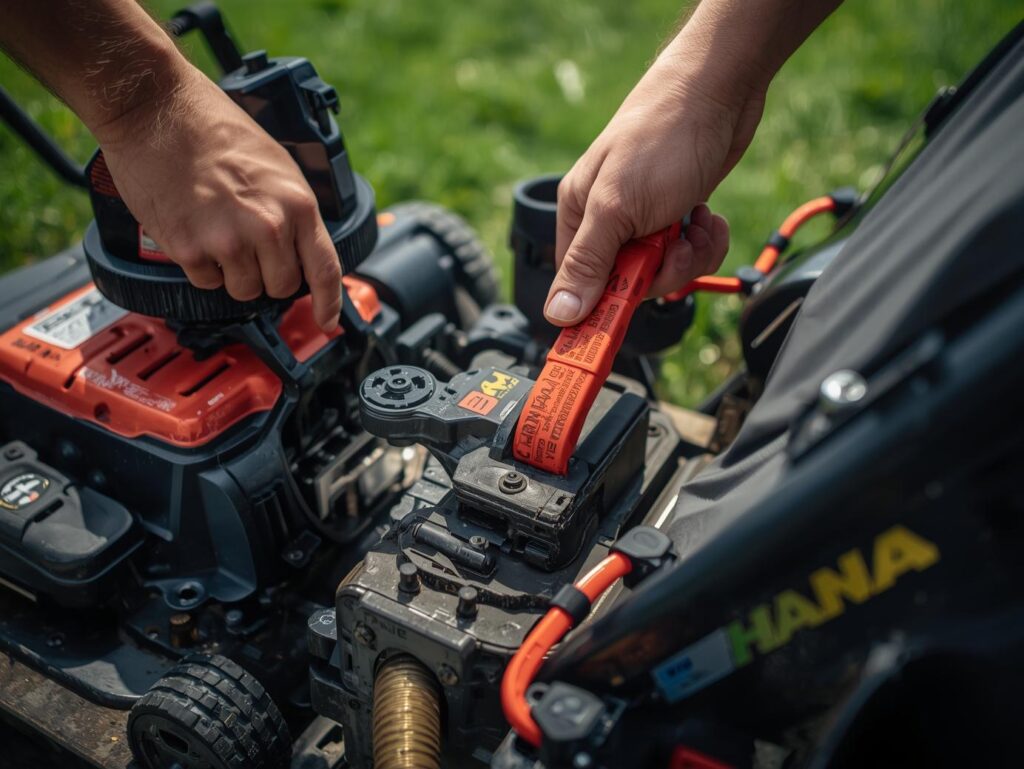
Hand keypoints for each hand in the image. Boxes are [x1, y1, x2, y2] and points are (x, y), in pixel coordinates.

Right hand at [96, 64, 342, 330]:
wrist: (156, 109)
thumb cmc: (214, 128)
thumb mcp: (277, 167)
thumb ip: (293, 211)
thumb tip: (301, 250)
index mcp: (297, 204)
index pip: (324, 269)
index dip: (328, 302)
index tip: (326, 321)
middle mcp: (267, 227)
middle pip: (281, 287)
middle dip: (268, 275)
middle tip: (250, 245)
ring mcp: (228, 241)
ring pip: (243, 290)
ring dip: (233, 272)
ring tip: (219, 231)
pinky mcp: (189, 249)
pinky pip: (207, 282)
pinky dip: (201, 266)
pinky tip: (196, 229)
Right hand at [544, 35, 765, 324]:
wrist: (718, 89)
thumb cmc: (661, 136)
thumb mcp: (617, 207)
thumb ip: (588, 263)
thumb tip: (558, 312)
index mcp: (579, 216)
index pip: (580, 286)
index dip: (602, 307)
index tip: (616, 333)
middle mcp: (608, 220)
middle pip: (629, 283)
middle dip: (661, 270)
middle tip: (672, 243)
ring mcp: (644, 217)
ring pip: (664, 270)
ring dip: (689, 254)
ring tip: (694, 221)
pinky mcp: (676, 212)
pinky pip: (689, 251)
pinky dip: (704, 239)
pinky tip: (705, 213)